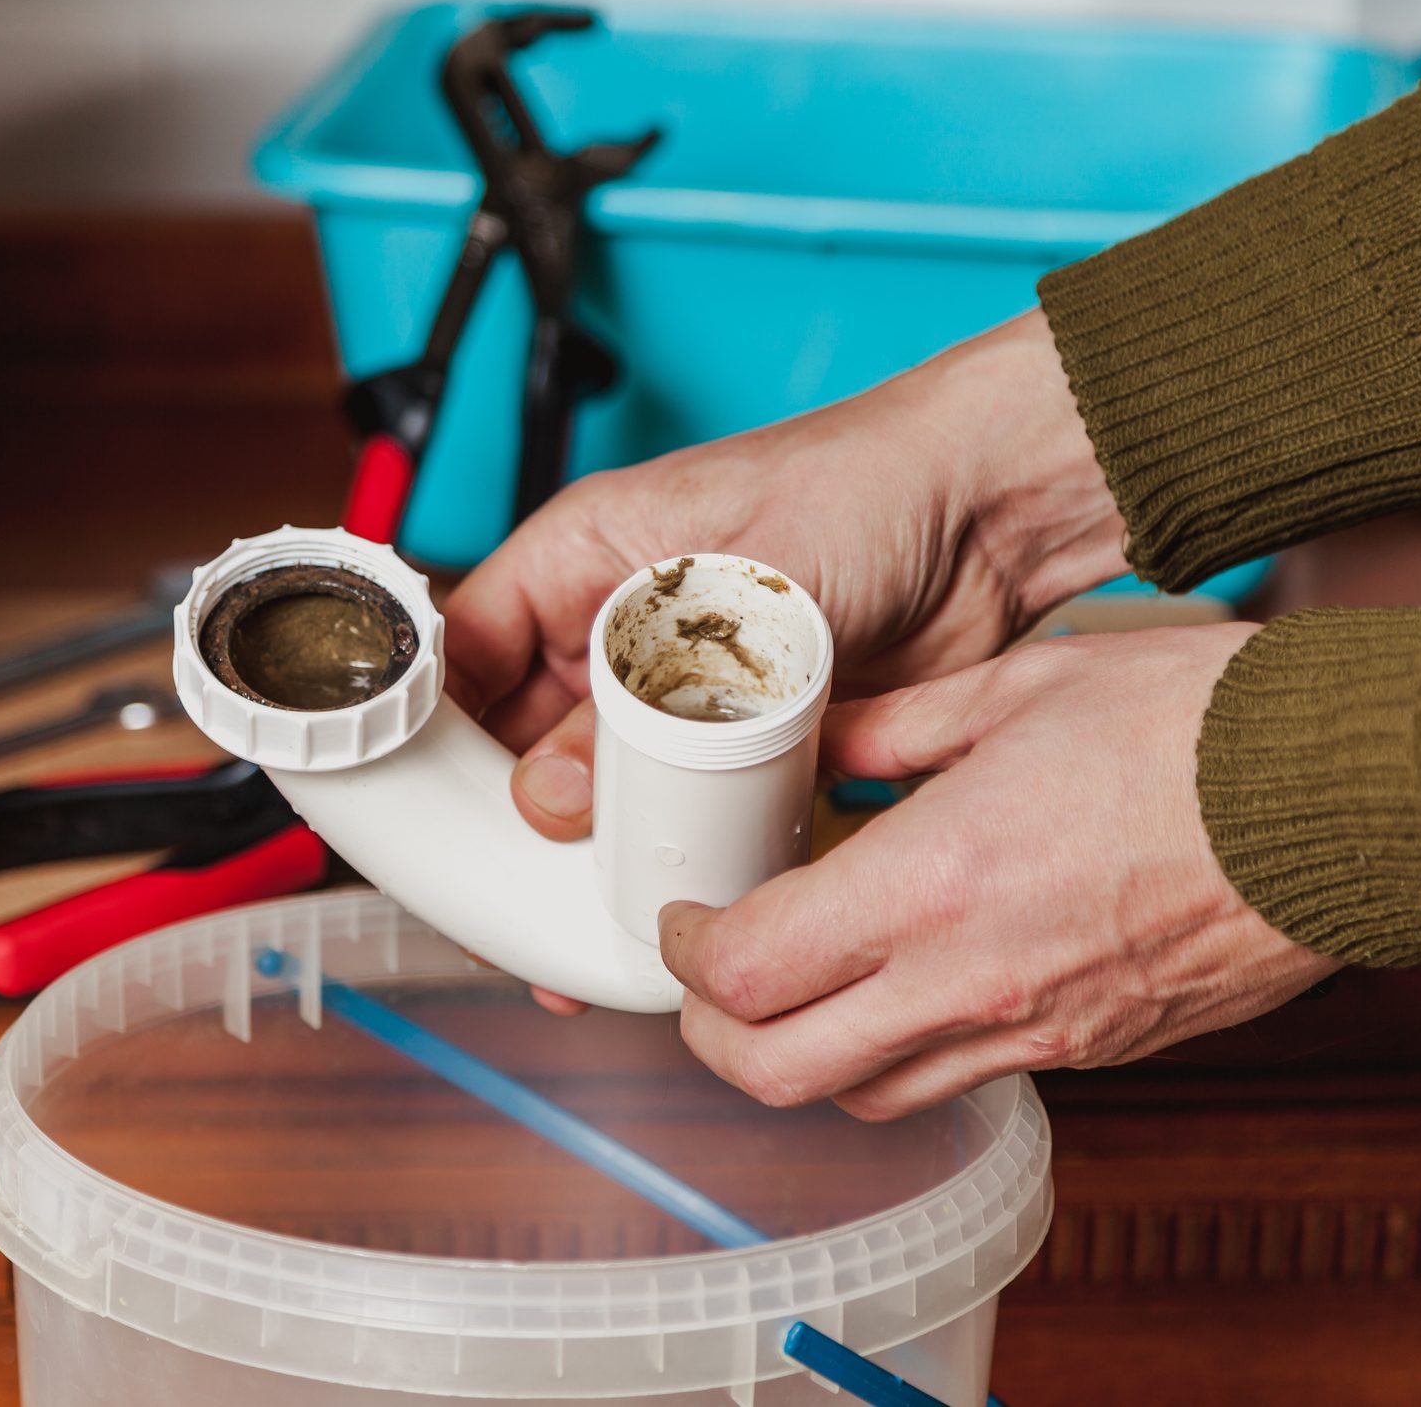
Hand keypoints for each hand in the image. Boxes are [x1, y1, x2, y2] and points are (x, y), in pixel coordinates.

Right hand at [443, 310, 1127, 846]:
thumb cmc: (870, 484)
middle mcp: (620, 628)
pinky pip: (685, 814)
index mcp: (585, 557)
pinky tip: (655, 914)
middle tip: (499, 905)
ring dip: (588, 860)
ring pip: (604, 789)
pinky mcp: (748, 741)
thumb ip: (641, 697)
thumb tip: (553, 797)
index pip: (466, 650)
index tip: (423, 814)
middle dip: (508, 826)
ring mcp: (684, 690)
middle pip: (523, 739)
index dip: (433, 732)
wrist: (997, 513)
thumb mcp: (739, 591)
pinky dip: (670, 863)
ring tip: (567, 935)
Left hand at [659, 624, 1338, 1119]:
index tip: (684, 913)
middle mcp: (971, 982)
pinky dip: (900, 1054)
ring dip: (803, 1055)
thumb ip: (893, 729)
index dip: (684, 954)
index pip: (748, 972)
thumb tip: (815, 744)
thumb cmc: (1200, 725)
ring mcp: (1035, 1032)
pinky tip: (907, 981)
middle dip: (713, 1035)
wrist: (1355, 800)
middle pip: (778, 1074)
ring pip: (864, 1096)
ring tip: (798, 981)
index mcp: (935, 883)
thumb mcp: (1020, 685)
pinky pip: (958, 1081)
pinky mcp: (1090, 1050)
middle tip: (708, 974)